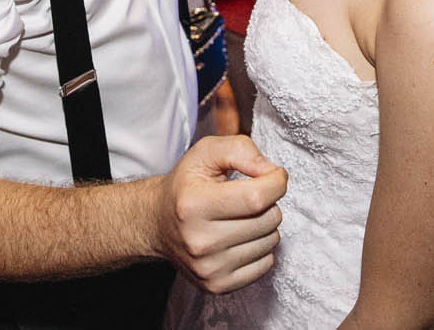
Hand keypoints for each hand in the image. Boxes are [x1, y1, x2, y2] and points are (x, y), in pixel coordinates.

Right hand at [151, 134, 285, 293]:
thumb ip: (240, 149)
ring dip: (265, 225)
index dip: (275, 181)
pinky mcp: (218, 285)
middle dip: (269, 202)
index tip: (273, 175)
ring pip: (270, 241)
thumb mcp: (205, 153)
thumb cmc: (185, 186)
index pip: (257, 197)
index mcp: (194, 204)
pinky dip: (261, 247)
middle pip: (268, 219)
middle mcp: (199, 241)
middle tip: (249, 196)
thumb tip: (270, 171)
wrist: (157, 223)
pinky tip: (241, 237)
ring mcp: (209, 268)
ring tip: (242, 216)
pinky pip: (266, 264)